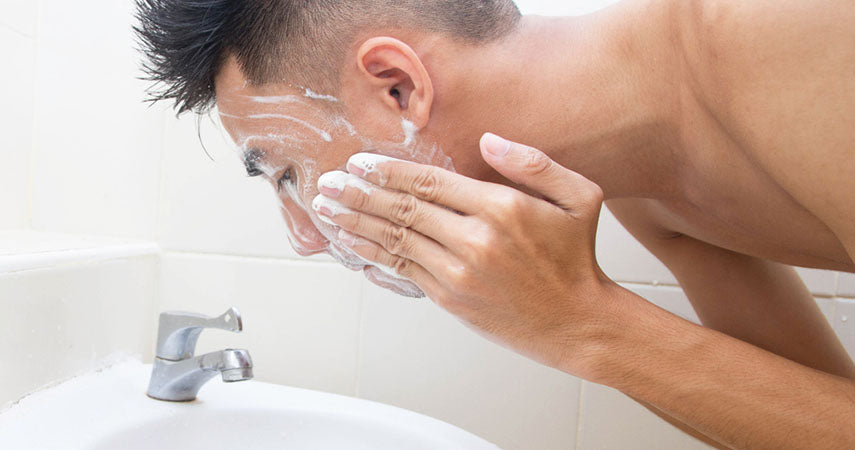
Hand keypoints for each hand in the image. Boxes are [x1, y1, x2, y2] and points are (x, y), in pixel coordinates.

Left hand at [313, 133, 613, 375]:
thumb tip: (488, 140)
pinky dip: (374, 256)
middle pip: (404, 209)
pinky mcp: (451, 298)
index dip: (389, 170)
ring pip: (396, 240)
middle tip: (327, 182)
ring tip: (326, 210)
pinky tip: (353, 244)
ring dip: (356, 223)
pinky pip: (404, 271)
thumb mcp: (580, 197)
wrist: (578, 323)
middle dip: (359, 194)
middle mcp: (474, 239)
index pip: (430, 181)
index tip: (361, 163)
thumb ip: (533, 163)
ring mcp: (459, 272)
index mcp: (501, 207)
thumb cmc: (577, 259)